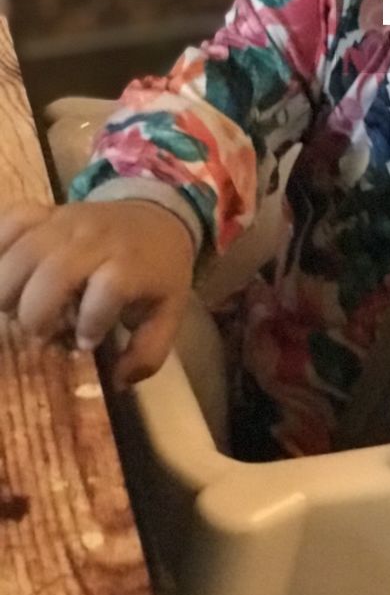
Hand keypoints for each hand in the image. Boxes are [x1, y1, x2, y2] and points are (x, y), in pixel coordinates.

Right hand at [0, 199, 194, 388]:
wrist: (158, 218)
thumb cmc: (158, 272)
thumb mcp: (168, 312)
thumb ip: (148, 351)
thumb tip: (116, 382)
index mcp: (131, 264)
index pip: (109, 288)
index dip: (92, 322)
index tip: (88, 342)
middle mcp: (97, 239)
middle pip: (54, 272)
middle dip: (36, 313)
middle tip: (40, 332)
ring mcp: (67, 221)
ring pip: (22, 251)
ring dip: (7, 288)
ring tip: (14, 309)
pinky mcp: (46, 212)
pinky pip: (11, 221)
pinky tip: (0, 273)